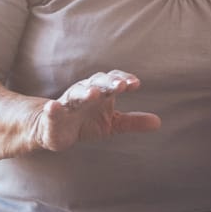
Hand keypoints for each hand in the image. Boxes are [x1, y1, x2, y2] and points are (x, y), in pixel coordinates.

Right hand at [34, 70, 160, 152]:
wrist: (55, 131)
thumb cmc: (86, 123)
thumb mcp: (112, 124)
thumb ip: (132, 122)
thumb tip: (158, 122)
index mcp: (100, 92)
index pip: (112, 80)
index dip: (122, 80)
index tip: (135, 84)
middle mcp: (84, 93)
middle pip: (96, 83)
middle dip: (107, 83)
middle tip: (120, 86)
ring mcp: (68, 103)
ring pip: (76, 94)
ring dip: (85, 92)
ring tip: (94, 93)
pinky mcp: (52, 117)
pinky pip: (52, 110)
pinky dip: (53, 108)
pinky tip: (53, 106)